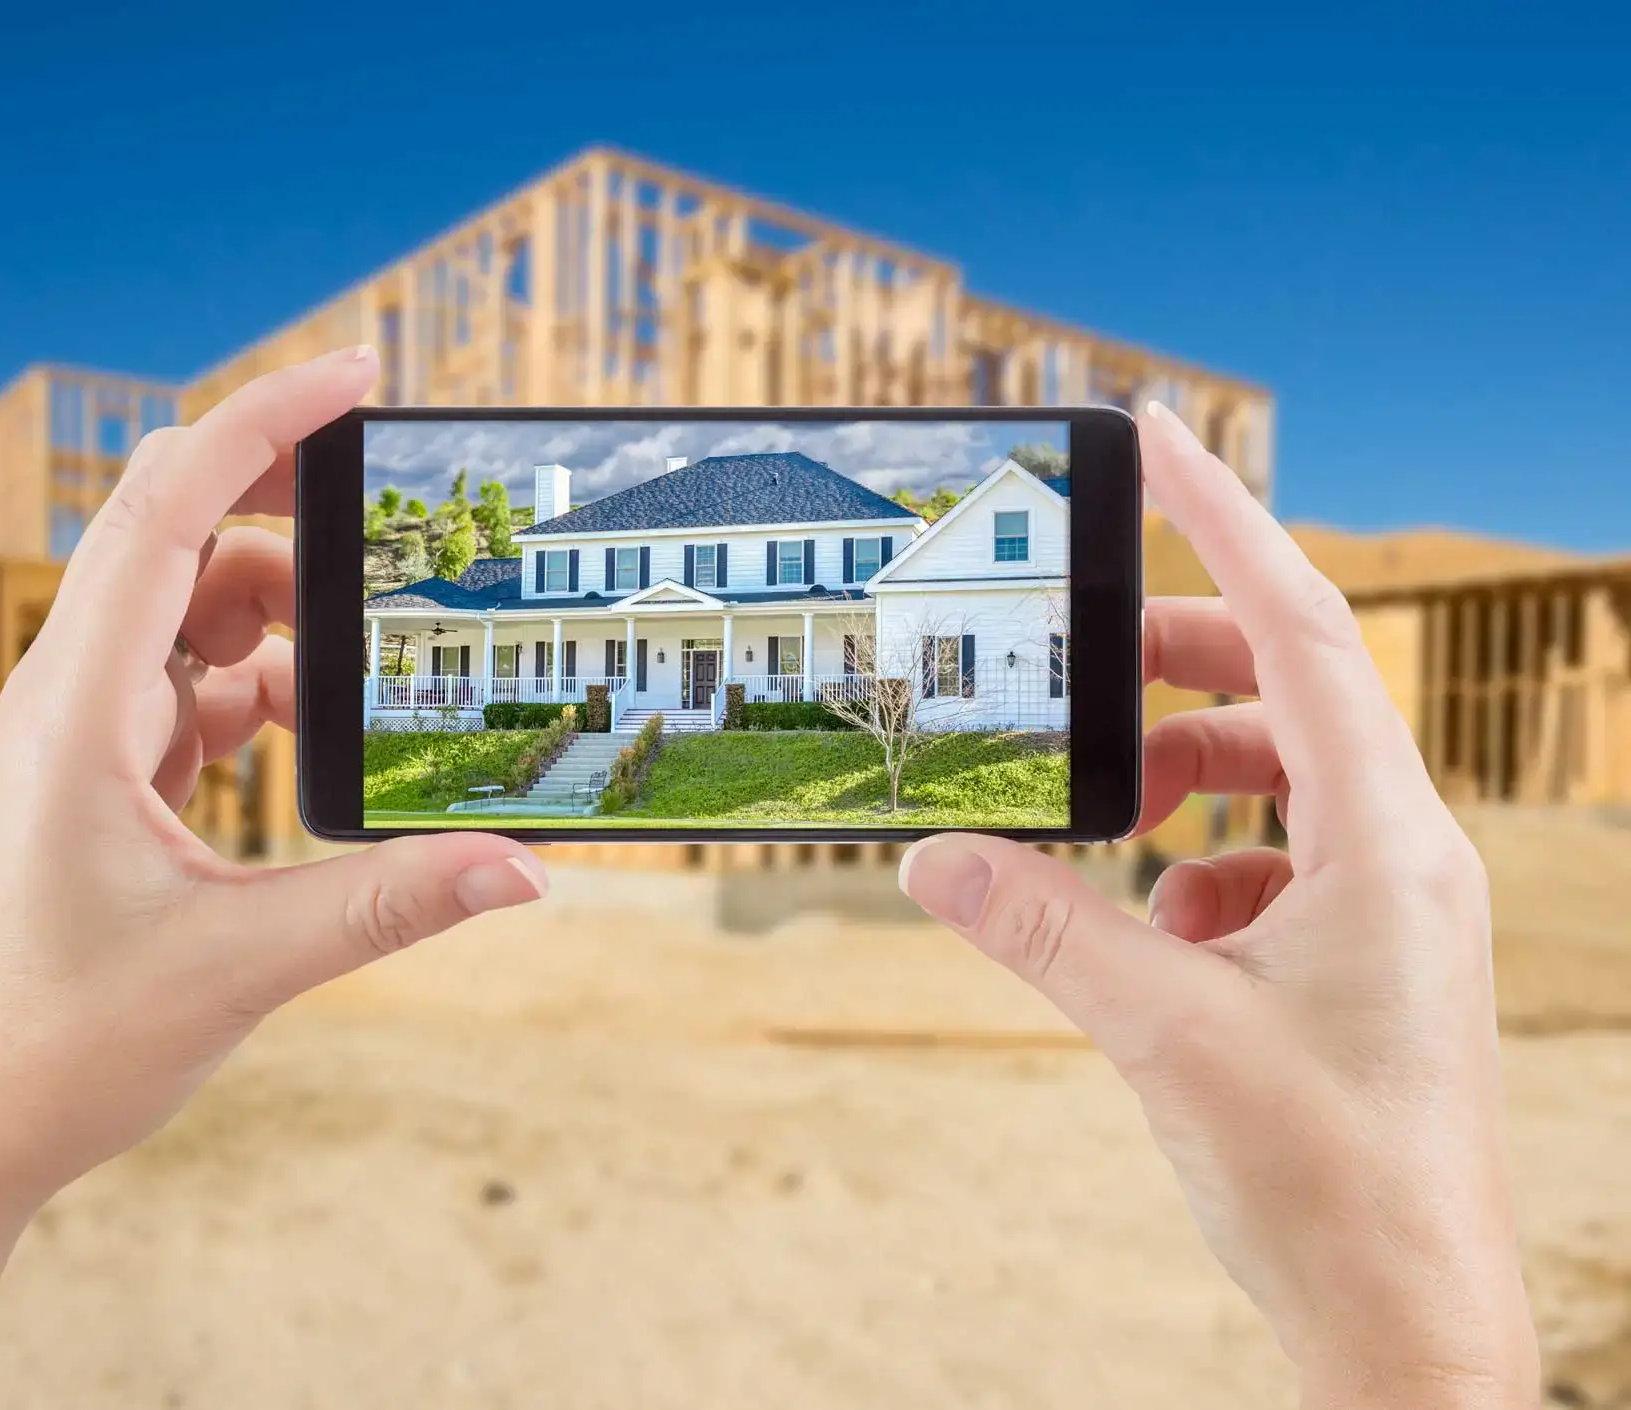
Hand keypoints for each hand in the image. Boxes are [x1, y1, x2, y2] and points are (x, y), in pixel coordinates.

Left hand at [0, 346, 548, 1214]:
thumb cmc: (56, 1042)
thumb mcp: (242, 965)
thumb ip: (390, 904)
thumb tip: (525, 869)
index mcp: (80, 703)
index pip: (172, 505)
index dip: (266, 421)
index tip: (361, 374)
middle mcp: (70, 693)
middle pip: (184, 534)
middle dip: (295, 516)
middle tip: (401, 534)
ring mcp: (81, 731)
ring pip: (191, 611)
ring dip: (282, 622)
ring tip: (369, 671)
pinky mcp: (99, 774)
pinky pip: (189, 683)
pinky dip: (258, 686)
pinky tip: (308, 740)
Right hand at [899, 403, 1537, 1408]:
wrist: (1408, 1324)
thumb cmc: (1329, 1183)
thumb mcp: (1161, 1034)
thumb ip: (1042, 930)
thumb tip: (934, 859)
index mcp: (1386, 841)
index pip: (1300, 628)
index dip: (1223, 520)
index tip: (1153, 436)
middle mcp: (1405, 856)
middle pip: (1287, 692)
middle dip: (1176, 664)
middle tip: (1081, 661)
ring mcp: (1393, 911)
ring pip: (1281, 780)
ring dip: (1184, 778)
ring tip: (1107, 817)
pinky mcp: (1368, 961)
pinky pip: (1278, 861)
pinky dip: (1202, 864)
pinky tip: (1157, 931)